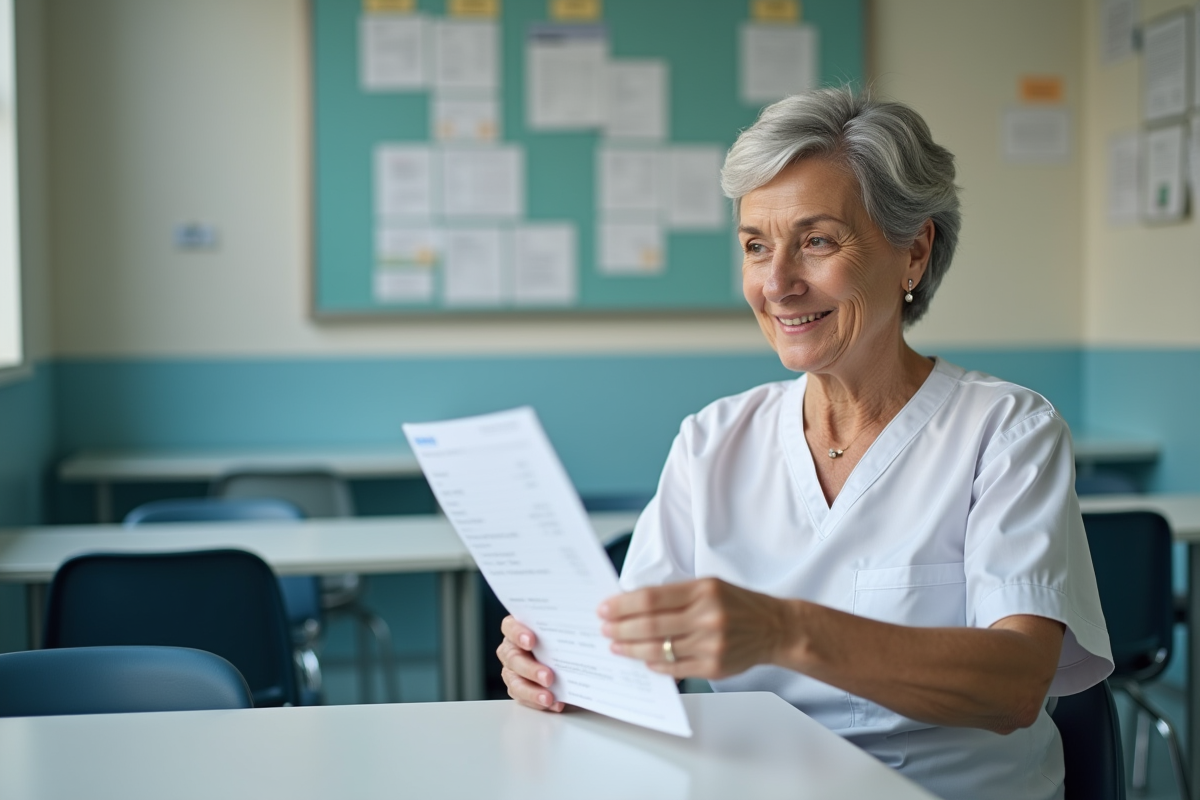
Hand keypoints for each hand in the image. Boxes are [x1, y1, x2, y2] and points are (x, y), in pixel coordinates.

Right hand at [497, 615, 564, 711]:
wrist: (563, 654)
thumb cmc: (559, 636)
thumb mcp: (560, 628)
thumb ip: (562, 626)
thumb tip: (588, 620)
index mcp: (517, 628)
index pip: (510, 627)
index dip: (518, 633)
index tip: (532, 640)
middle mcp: (511, 648)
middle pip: (513, 657)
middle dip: (530, 668)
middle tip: (548, 676)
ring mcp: (512, 669)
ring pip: (514, 681)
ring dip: (532, 690)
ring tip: (549, 697)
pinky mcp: (517, 687)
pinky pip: (522, 697)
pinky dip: (538, 702)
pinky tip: (554, 703)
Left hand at [598, 578, 792, 679]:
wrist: (774, 628)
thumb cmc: (737, 604)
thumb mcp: (709, 586)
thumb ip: (675, 595)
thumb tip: (632, 604)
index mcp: (703, 591)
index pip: (651, 598)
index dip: (623, 604)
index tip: (605, 608)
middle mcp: (707, 617)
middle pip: (650, 625)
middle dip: (620, 628)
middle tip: (604, 629)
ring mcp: (711, 644)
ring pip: (658, 650)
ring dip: (631, 649)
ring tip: (616, 646)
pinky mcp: (713, 667)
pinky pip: (674, 668)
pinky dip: (654, 665)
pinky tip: (642, 659)